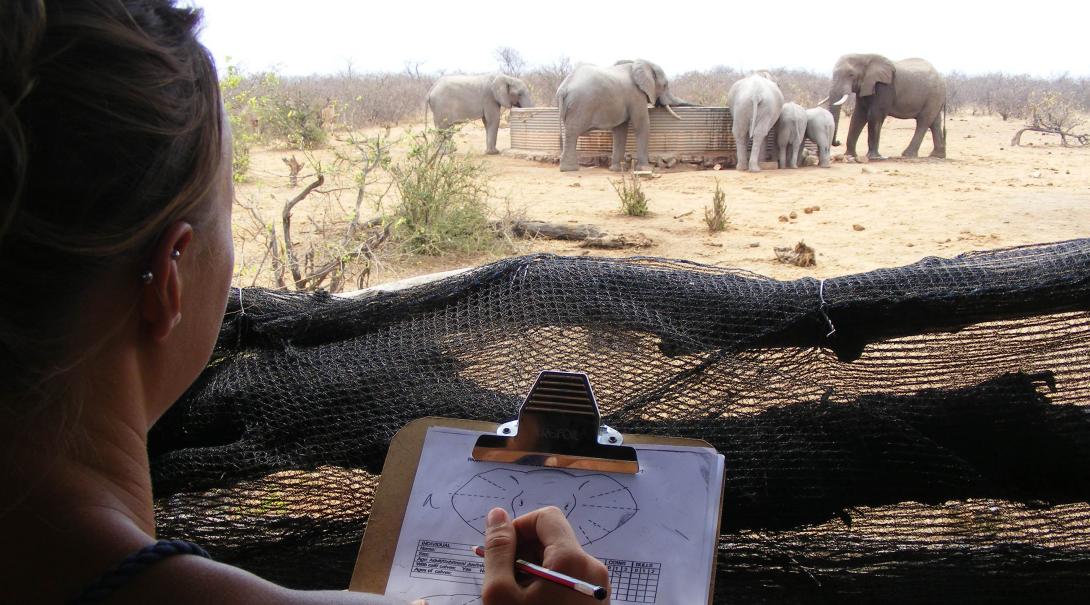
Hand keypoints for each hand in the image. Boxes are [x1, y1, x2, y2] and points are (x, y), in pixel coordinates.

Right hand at [480, 506, 609, 604]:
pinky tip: (534, 603)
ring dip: (534, 570)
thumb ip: (498, 550)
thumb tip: (497, 514)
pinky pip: (569, 576)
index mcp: (573, 560)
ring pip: (559, 559)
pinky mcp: (596, 599)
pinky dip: (548, 583)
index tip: (501, 554)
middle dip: (524, 551)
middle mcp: (593, 567)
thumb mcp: (501, 593)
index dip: (518, 528)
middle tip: (506, 580)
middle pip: (553, 538)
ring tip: (519, 597)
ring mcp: (598, 585)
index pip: (546, 516)